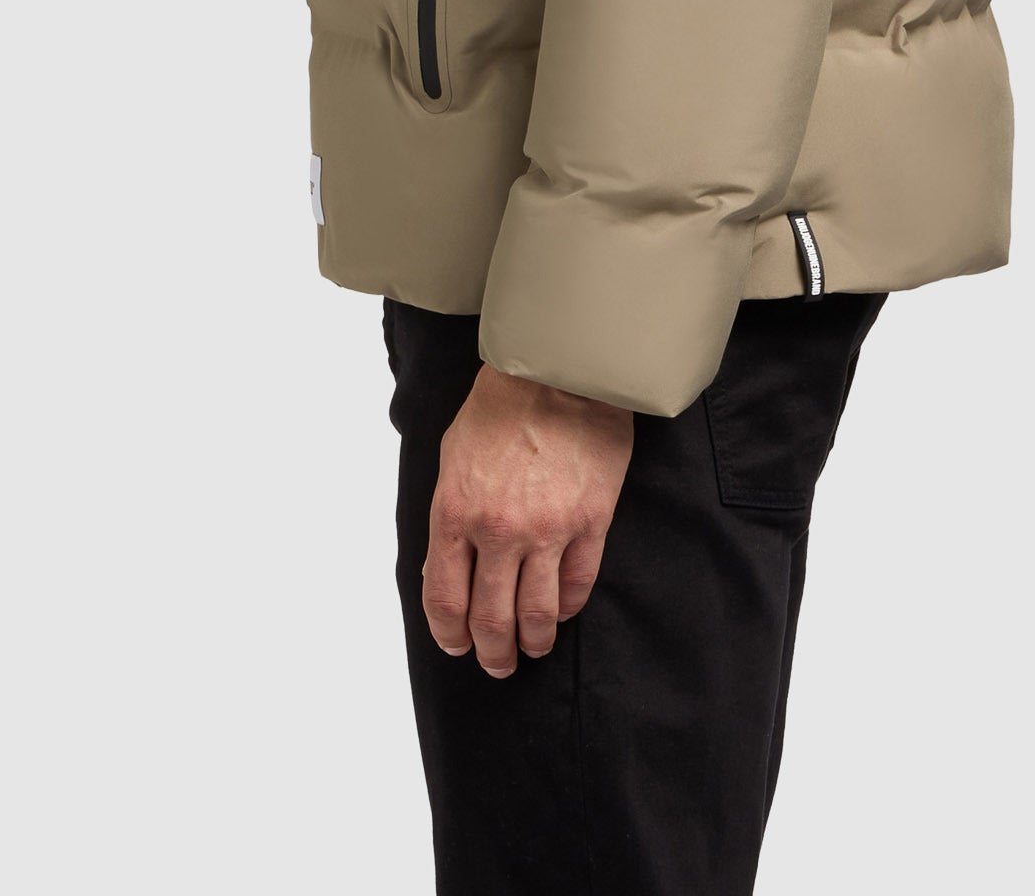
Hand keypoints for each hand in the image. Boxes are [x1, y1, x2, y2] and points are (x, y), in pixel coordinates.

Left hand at [423, 362, 634, 676]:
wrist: (561, 369)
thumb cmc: (502, 403)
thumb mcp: (453, 455)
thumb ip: (449, 514)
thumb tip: (447, 564)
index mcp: (455, 513)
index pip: (444, 599)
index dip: (450, 634)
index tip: (458, 645)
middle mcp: (498, 531)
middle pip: (491, 619)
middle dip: (491, 653)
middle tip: (497, 664)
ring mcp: (547, 531)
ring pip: (536, 615)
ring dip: (532, 642)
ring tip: (532, 648)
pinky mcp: (590, 523)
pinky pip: (577, 585)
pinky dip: (566, 607)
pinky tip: (560, 611)